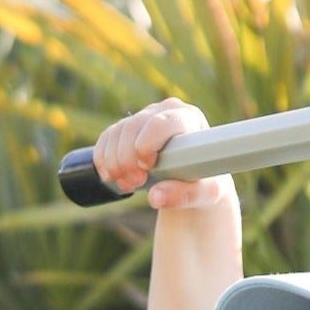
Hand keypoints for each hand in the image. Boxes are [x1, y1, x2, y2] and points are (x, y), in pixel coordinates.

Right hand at [91, 100, 236, 210]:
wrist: (195, 181)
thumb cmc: (206, 184)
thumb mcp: (206, 194)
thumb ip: (185, 195)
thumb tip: (154, 198)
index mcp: (188, 118)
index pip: (161, 122)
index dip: (147, 143)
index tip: (147, 167)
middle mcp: (165, 111)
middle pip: (134, 126)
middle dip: (128, 158)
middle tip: (135, 183)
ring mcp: (145, 116)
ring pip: (117, 132)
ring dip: (114, 162)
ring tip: (128, 185)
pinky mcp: (128, 128)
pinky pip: (106, 138)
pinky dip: (103, 159)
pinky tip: (110, 176)